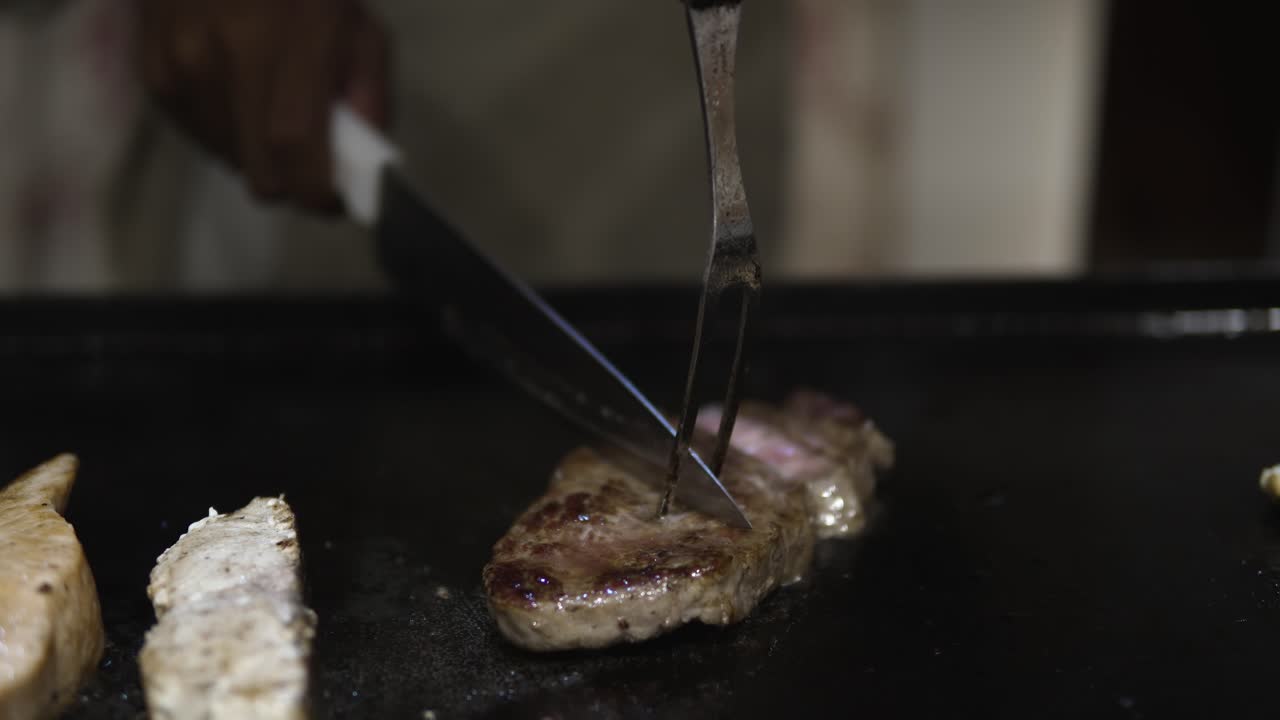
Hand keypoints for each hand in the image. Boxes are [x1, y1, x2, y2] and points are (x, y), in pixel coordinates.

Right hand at [138, 0, 389, 211]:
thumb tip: (366, 166)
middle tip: (308, 158)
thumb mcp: (358, 27)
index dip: (317, 190)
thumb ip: (370, 96)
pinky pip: (199, 136)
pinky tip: (236, 89)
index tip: (335, 199)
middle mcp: (228, 55)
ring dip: (256, 152)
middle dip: (291, 180)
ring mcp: (183, 65)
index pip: (295, 146)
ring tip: (268, 104)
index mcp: (291, 40)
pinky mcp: (156, 73)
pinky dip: (224, 130)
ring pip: (229, 160)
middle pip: (260, 172)